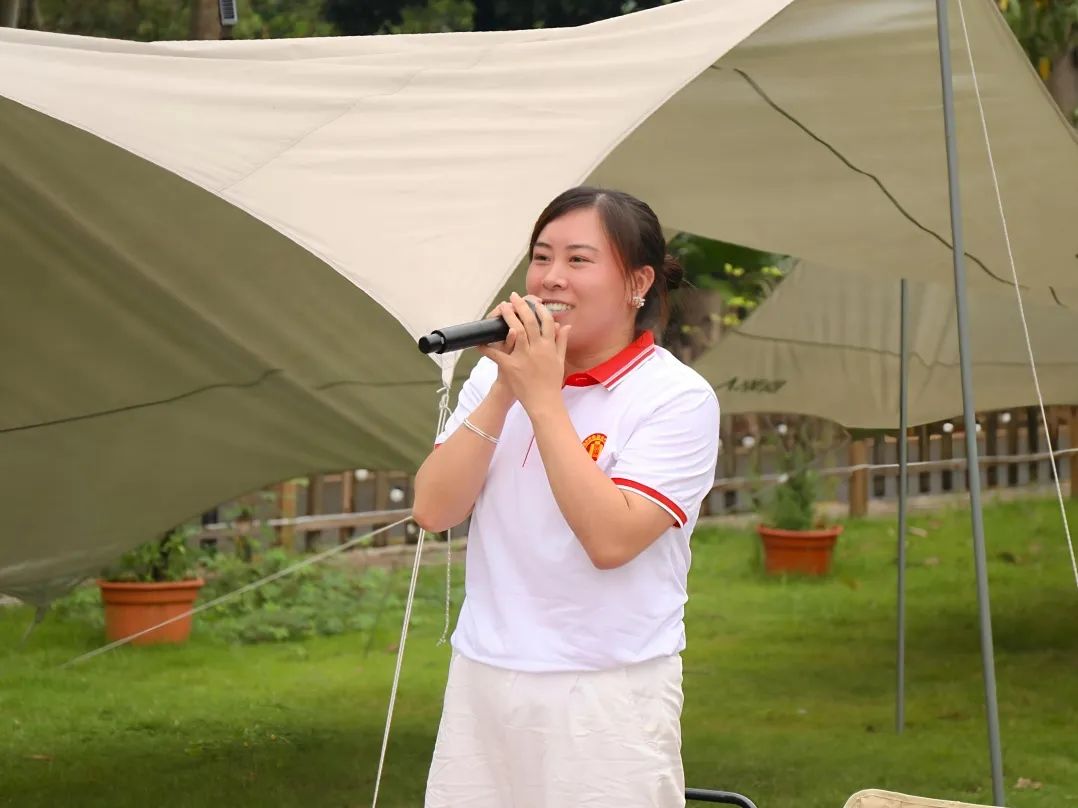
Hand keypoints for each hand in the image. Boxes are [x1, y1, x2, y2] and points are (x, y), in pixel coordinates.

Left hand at [477, 292, 570, 414]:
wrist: (544, 403)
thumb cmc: (552, 383)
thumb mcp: (560, 361)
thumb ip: (562, 341)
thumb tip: (565, 325)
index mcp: (549, 347)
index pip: (546, 321)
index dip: (539, 308)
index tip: (534, 301)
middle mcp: (538, 349)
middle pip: (529, 321)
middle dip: (521, 306)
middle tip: (513, 297)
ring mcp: (524, 357)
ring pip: (515, 331)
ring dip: (507, 317)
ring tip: (502, 307)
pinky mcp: (511, 367)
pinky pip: (497, 354)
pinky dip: (487, 347)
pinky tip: (480, 341)